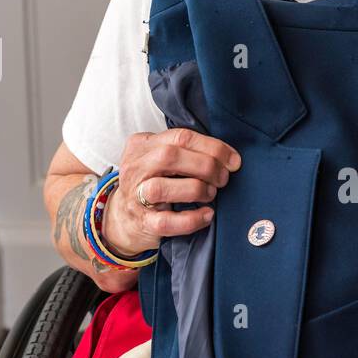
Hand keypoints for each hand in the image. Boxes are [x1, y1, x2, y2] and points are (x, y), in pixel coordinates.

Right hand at [102, 129, 240, 258]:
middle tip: (223, 178)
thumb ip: (185, 151)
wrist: (125, 217)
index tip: (233, 160)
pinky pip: (167, 221)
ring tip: (211, 194)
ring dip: (197, 189)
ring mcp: (135, 195)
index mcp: (142, 144)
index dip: (213, 147)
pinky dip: (192, 219)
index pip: (181, 136)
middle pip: (170, 156)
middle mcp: (135, 167)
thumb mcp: (160, 159)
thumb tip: (227, 157)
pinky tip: (207, 215)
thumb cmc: (152, 182)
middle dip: (206, 166)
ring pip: (162, 188)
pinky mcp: (142, 221)